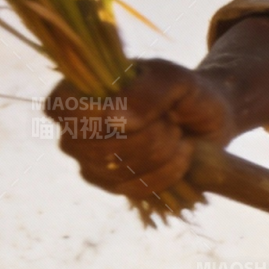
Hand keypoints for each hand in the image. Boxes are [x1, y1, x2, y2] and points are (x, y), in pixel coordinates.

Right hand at [45, 59, 235, 201]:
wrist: (206, 120)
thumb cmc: (184, 92)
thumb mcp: (175, 80)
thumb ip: (147, 92)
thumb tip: (114, 120)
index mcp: (80, 90)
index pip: (61, 107)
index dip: (100, 116)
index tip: (142, 111)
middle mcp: (75, 127)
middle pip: (95, 145)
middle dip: (147, 137)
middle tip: (171, 121)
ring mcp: (89, 159)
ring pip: (115, 170)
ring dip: (160, 155)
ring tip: (177, 135)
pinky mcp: (111, 184)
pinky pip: (131, 188)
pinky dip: (165, 174)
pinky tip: (180, 156)